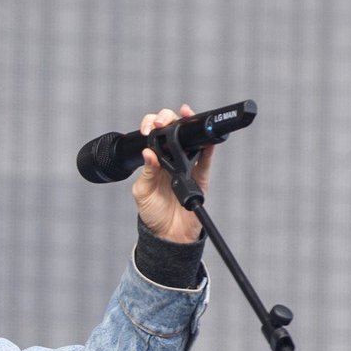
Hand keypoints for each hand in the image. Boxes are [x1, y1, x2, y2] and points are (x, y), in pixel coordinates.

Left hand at [132, 105, 212, 243]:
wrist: (169, 234)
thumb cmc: (153, 213)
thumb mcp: (143, 193)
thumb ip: (146, 173)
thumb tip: (148, 153)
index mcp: (154, 162)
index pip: (154, 137)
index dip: (152, 125)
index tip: (151, 127)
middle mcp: (170, 160)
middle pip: (173, 131)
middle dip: (169, 119)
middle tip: (164, 122)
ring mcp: (187, 166)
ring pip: (190, 140)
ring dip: (189, 126)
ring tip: (185, 116)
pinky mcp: (200, 177)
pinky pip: (206, 160)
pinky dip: (208, 149)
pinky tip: (206, 140)